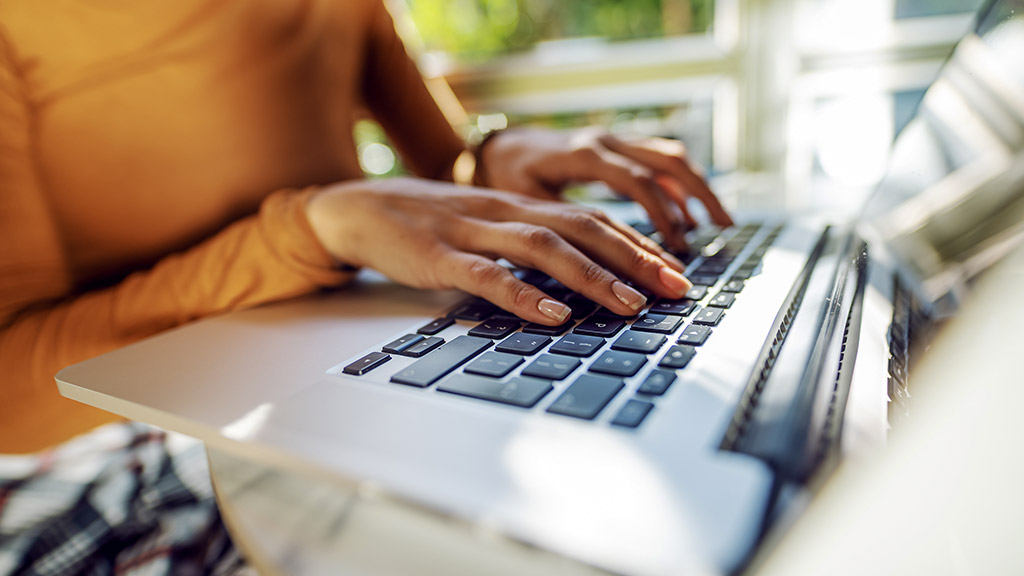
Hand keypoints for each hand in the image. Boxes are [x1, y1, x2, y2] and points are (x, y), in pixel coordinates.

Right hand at [305, 178, 692, 323]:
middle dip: (635, 258)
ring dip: (592, 275)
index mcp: (519, 207)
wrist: (357, 208)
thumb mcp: (484, 229)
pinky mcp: (437, 256)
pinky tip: (553, 313)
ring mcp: (471, 233)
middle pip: (581, 228)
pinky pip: (486, 275)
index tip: (676, 272)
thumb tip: (577, 282)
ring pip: (542, 247)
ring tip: (630, 304)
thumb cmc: (428, 225)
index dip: (637, 244)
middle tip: (676, 289)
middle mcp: (504, 213)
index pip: (591, 220)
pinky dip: (523, 294)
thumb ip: (526, 247)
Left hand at [477, 127, 733, 250]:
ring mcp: (614, 140)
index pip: (637, 182)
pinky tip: (688, 213)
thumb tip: (586, 268)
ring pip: (669, 156)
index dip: (661, 215)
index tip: (676, 248)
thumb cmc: (507, 177)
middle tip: (723, 229)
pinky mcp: (617, 147)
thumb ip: (557, 224)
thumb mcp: (523, 201)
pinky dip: (679, 185)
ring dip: (697, 187)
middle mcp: (605, 140)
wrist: (499, 145)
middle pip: (666, 163)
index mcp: (583, 154)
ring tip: (719, 222)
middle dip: (698, 196)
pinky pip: (659, 159)